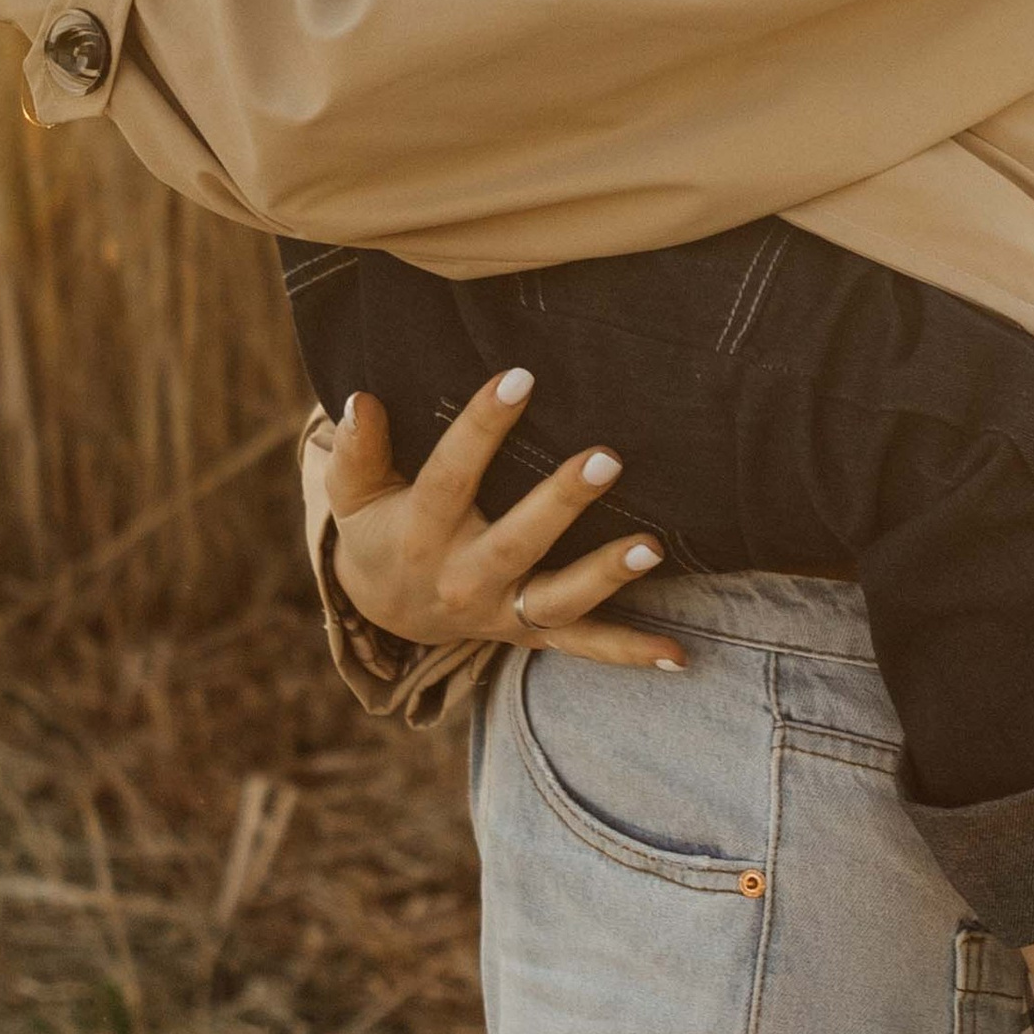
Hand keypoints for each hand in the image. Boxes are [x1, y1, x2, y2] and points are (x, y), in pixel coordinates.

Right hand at [321, 379, 687, 671]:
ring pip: (557, 600)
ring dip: (606, 576)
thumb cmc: (378, 527)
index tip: (519, 377)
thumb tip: (362, 400)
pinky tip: (680, 656)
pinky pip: (582, 646)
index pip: (451, 475)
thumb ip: (357, 450)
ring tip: (652, 546)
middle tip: (606, 458)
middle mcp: (462, 578)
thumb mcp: (353, 492)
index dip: (482, 426)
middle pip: (516, 542)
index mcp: (421, 532)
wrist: (382, 611)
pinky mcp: (529, 632)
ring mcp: (501, 611)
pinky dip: (630, 652)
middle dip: (562, 503)